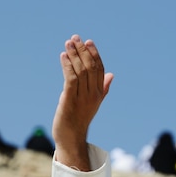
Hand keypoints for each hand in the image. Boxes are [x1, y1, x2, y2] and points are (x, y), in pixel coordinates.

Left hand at [52, 35, 113, 170]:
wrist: (71, 138)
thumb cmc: (79, 119)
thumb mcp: (93, 103)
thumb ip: (103, 88)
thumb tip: (112, 75)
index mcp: (99, 94)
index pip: (100, 69)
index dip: (94, 54)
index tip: (88, 41)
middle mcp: (93, 94)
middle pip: (90, 67)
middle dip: (83, 51)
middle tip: (75, 38)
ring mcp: (82, 98)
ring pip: (80, 71)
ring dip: (74, 55)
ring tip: (68, 43)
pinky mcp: (70, 100)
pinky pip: (70, 79)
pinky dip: (67, 65)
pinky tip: (63, 56)